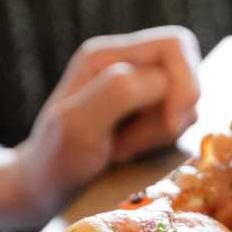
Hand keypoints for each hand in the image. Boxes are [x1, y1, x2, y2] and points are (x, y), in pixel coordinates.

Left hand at [14, 26, 200, 211]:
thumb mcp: (79, 124)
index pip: (175, 46)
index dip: (182, 86)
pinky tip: (130, 150)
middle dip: (178, 110)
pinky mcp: (147, 111)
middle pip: (186, 70)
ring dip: (163, 131)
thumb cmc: (57, 157)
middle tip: (143, 139)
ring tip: (124, 148)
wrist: (44, 184)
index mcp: (107, 55)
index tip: (170, 124)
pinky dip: (161, 140)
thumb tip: (162, 80)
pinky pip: (178, 118)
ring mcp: (137, 87)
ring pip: (185, 99)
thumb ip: (118, 91)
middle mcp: (125, 63)